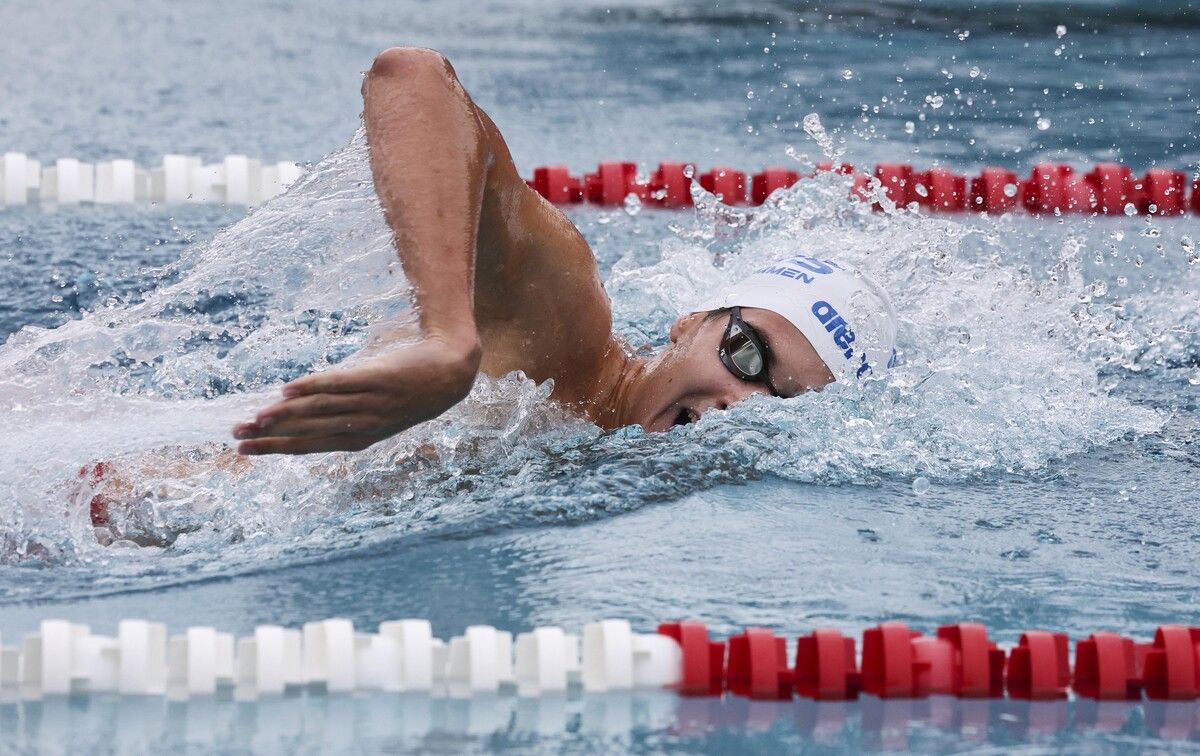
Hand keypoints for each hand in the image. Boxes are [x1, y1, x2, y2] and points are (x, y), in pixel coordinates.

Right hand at [233, 336, 480, 454]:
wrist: (450, 372)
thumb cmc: (409, 391)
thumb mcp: (378, 412)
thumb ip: (343, 415)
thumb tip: (302, 409)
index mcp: (361, 437)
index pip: (310, 446)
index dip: (277, 448)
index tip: (246, 450)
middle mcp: (363, 424)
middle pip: (309, 431)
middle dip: (271, 436)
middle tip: (237, 437)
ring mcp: (370, 402)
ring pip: (320, 410)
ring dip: (284, 414)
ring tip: (256, 417)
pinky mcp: (377, 377)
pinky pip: (339, 383)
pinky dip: (312, 386)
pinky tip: (288, 389)